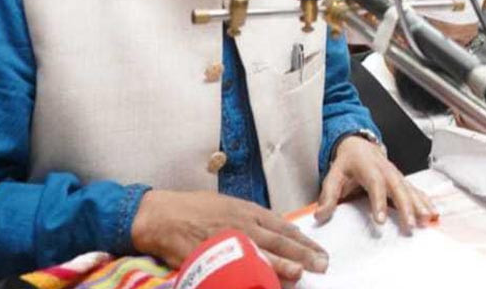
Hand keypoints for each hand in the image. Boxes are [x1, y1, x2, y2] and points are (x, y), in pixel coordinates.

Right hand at [130, 190, 328, 280]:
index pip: (283, 227)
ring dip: (282, 264)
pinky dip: (251, 274)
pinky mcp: (212, 255)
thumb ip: (250, 217)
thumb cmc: (194, 207)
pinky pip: (236, 267)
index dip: (303, 240)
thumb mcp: (228, 204)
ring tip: (300, 272)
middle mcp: (243, 224)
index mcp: (248, 210)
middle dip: (302, 254)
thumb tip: (273, 229)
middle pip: (279, 240)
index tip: (319, 250)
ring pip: (261, 254)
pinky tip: (262, 281)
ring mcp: (228, 240)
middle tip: (322, 264)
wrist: (163, 215)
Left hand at [315, 136, 436, 232]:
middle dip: (406, 207)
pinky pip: (415, 191)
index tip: (381, 220)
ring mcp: (396, 175)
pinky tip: (433, 213)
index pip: (375, 185)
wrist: (359, 145)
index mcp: (368, 168)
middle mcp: (386, 170)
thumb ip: (328, 195)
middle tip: (411, 225)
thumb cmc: (348, 162)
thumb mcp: (333, 175)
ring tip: (427, 220)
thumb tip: (321, 215)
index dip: (379, 202)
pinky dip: (425, 201)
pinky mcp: (402, 181)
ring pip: (410, 189)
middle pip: (398, 188)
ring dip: (420, 205)